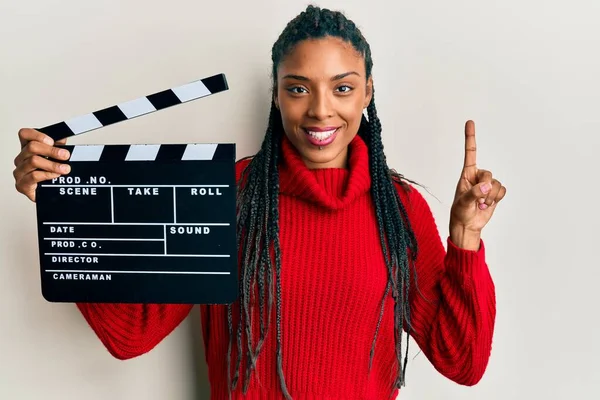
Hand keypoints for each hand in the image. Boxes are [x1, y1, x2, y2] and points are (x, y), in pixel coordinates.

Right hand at [13, 128, 70, 201]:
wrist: (50, 194)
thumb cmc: (50, 174)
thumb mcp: (56, 157)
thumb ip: (58, 146)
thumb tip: (62, 138)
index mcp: (27, 149)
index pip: (25, 134)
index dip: (37, 135)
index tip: (52, 141)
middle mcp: (21, 159)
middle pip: (31, 147)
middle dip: (51, 151)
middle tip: (65, 155)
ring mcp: (20, 172)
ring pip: (33, 161)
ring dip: (52, 164)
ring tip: (65, 168)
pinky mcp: (21, 185)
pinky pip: (34, 176)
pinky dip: (47, 174)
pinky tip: (56, 175)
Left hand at [450, 120, 505, 241]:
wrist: (468, 225)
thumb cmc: (460, 212)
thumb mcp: (463, 203)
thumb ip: (473, 193)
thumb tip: (486, 186)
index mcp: (466, 174)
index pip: (470, 153)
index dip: (471, 137)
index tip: (470, 121)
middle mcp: (477, 176)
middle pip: (489, 174)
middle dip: (485, 189)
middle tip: (477, 200)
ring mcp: (487, 184)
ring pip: (497, 184)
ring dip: (490, 197)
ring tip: (480, 204)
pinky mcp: (494, 192)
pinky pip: (502, 190)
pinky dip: (496, 199)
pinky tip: (487, 204)